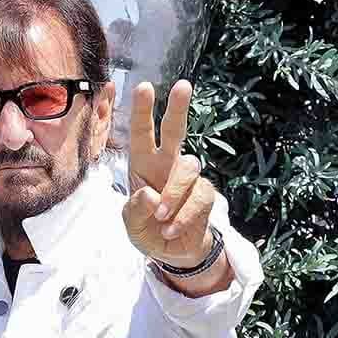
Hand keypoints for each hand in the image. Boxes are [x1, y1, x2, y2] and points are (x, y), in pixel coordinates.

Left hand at [122, 79, 216, 267]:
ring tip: (161, 218)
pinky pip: (197, 199)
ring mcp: (187, 178)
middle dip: (178, 108)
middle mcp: (167, 164)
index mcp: (143, 164)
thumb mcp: (132, 225)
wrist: (173, 252)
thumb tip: (151, 195)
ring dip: (172, 195)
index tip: (144, 87)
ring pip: (187, 169)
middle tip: (183, 85)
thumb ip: (135, 210)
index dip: (142, 111)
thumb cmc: (147, 230)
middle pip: (175, 131)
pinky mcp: (204, 194)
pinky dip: (183, 217)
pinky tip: (172, 229)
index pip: (141, 134)